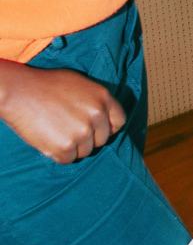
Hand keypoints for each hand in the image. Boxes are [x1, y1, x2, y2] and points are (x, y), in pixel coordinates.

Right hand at [0, 62, 125, 162]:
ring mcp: (82, 132)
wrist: (21, 92)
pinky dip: (58, 154)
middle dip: (88, 139)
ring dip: (72, 147)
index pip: (119, 121)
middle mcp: (97, 115)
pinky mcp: (65, 146)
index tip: (96, 130)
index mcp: (103, 98)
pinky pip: (68, 159)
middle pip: (101, 140)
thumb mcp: (80, 84)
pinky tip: (49, 140)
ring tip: (56, 132)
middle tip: (69, 131)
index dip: (107, 128)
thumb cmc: (48, 85)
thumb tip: (101, 117)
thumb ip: (94, 101)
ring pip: (85, 151)